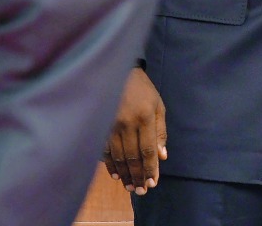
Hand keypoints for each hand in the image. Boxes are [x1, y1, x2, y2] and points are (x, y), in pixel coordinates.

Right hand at [103, 68, 167, 194]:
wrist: (116, 70)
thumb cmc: (142, 88)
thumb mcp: (158, 104)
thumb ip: (160, 131)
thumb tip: (162, 155)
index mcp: (144, 116)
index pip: (148, 149)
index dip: (151, 168)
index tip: (152, 183)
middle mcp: (127, 123)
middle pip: (133, 156)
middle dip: (138, 176)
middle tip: (140, 191)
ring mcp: (111, 124)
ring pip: (118, 156)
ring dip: (124, 174)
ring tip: (130, 186)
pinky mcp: (100, 125)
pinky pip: (104, 150)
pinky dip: (110, 164)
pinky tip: (115, 174)